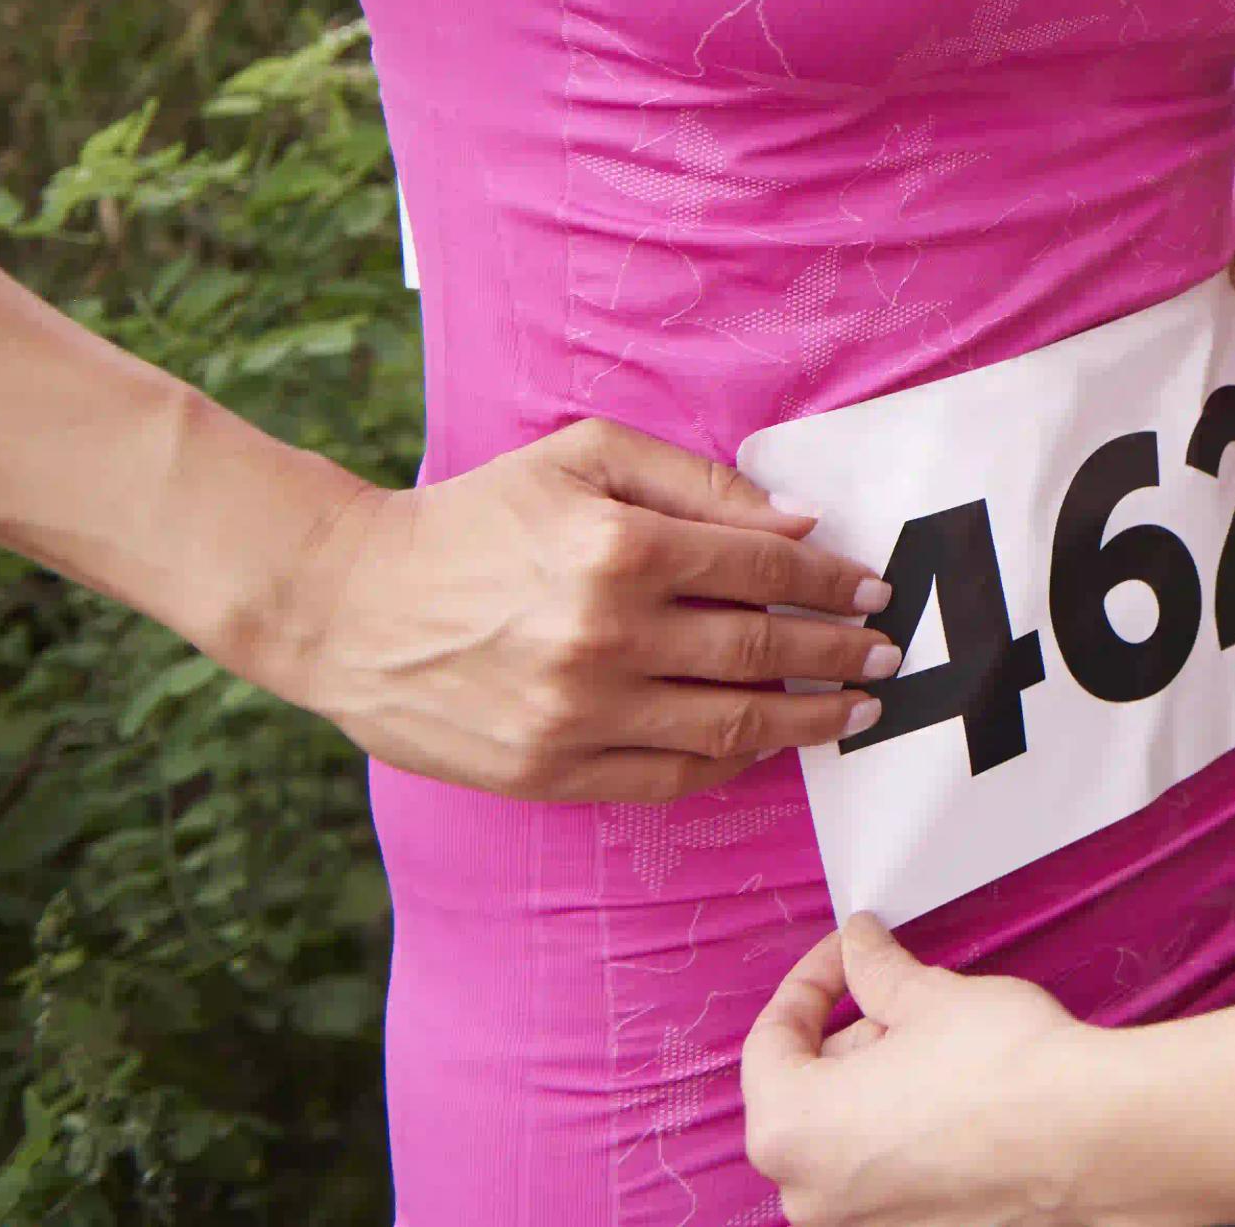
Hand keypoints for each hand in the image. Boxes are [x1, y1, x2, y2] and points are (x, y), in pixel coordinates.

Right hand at [265, 419, 894, 802]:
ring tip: (853, 710)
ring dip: (806, 719)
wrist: (349, 604)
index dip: (830, 583)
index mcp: (619, 550)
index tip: (870, 591)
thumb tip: (799, 521)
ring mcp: (578, 714)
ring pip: (728, 725)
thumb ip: (696, 483)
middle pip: (760, 651)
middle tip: (885, 655)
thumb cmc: (475, 517)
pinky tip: (766, 747)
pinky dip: (729, 764)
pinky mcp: (550, 770)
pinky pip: (668, 776)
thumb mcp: (582, 457)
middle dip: (838, 654)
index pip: (762, 569)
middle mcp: (606, 636)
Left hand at [742, 918, 1099, 1226]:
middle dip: (851, 1038)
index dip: (811, 982)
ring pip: (846, 1136)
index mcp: (791, 1128)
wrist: (1088, 1136)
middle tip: (902, 997)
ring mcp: (860, 1225)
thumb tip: (860, 949)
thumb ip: (876, 973)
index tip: (844, 955)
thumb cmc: (1005, 1073)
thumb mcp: (928, 997)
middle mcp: (810, 1193)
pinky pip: (885, 1172)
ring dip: (878, 1084)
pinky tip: (953, 1093)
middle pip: (806, 1094)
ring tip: (938, 1044)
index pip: (769, 1041)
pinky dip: (905, 1130)